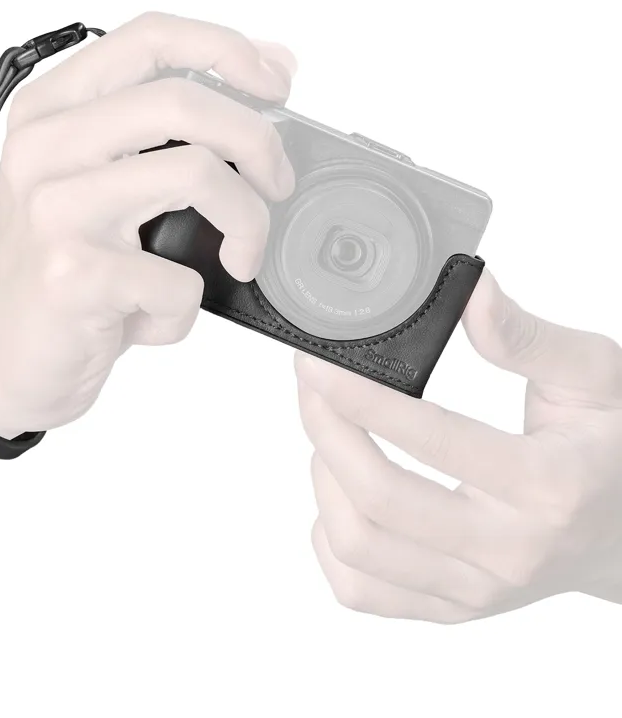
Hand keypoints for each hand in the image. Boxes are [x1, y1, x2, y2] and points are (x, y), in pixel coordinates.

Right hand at [0, 12, 296, 438]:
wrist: (0, 360)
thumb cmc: (59, 272)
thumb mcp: (98, 185)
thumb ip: (164, 133)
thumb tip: (268, 77)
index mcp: (51, 111)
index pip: (149, 37)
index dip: (228, 49)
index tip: (277, 85)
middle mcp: (45, 148)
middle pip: (184, 101)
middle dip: (259, 141)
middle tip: (278, 184)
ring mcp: (55, 210)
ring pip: (197, 174)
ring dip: (248, 224)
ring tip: (241, 259)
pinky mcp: (73, 276)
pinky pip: (179, 280)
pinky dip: (187, 309)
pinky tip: (155, 318)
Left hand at [295, 270, 621, 622]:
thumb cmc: (616, 448)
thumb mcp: (595, 377)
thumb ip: (527, 337)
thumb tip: (469, 293)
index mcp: (549, 485)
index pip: (434, 440)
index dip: (362, 397)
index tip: (318, 364)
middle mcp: (509, 552)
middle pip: (379, 500)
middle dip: (327, 431)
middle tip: (311, 385)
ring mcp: (476, 592)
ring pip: (359, 548)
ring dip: (325, 480)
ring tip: (330, 434)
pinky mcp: (452, 609)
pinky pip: (361, 590)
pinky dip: (330, 539)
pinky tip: (342, 496)